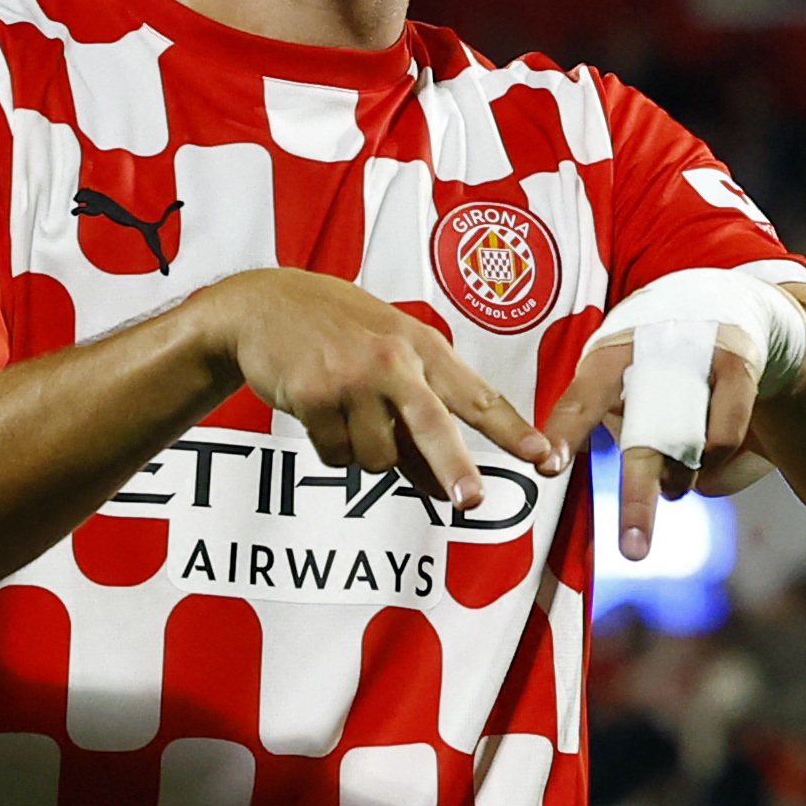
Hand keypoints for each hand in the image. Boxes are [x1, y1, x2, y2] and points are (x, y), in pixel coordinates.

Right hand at [199, 270, 535, 506]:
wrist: (264, 305)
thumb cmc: (340, 331)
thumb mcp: (390, 351)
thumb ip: (421, 411)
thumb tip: (443, 485)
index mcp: (422, 347)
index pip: (477, 394)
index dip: (511, 429)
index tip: (542, 454)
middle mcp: (392, 361)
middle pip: (432, 425)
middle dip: (454, 467)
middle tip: (471, 500)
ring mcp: (351, 379)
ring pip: (378, 457)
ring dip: (368, 453)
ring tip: (350, 413)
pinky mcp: (313, 397)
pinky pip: (337, 454)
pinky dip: (332, 446)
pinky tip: (321, 410)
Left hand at [536, 330, 759, 557]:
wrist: (731, 302)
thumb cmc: (657, 359)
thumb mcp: (621, 381)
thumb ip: (613, 429)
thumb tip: (645, 487)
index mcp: (607, 354)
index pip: (581, 399)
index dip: (566, 432)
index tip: (549, 468)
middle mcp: (650, 348)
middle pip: (646, 440)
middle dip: (637, 499)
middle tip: (633, 550)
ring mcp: (698, 355)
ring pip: (687, 453)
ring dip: (677, 481)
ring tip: (672, 479)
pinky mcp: (739, 363)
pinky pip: (724, 440)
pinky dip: (712, 465)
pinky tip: (704, 461)